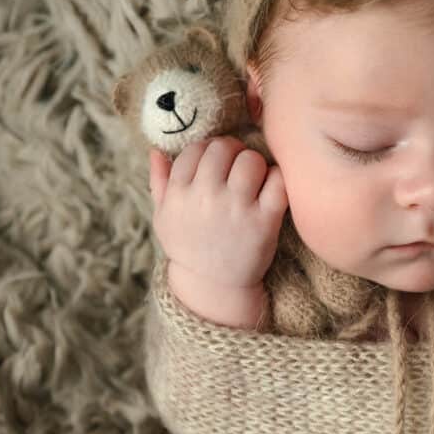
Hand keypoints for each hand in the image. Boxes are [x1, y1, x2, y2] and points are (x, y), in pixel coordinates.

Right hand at [148, 136, 286, 289]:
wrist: (213, 285)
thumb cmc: (188, 246)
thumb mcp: (163, 218)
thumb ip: (159, 182)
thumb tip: (156, 150)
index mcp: (179, 194)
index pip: (195, 149)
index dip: (207, 149)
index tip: (215, 162)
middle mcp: (206, 198)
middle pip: (224, 148)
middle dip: (232, 151)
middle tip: (237, 165)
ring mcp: (237, 208)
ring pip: (251, 160)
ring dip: (255, 164)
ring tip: (253, 178)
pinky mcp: (265, 220)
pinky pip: (277, 181)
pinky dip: (277, 179)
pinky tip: (270, 189)